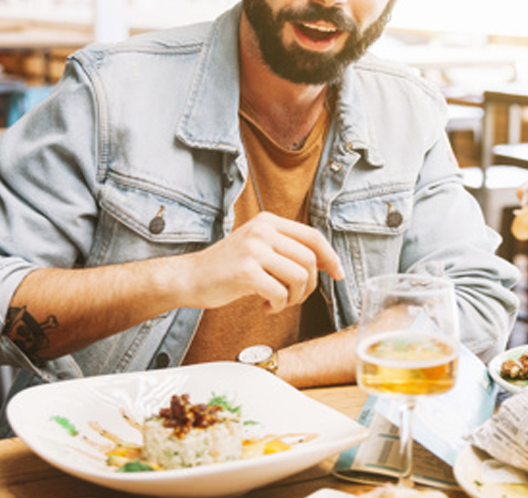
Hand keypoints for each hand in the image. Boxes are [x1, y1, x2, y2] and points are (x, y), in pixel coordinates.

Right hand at [182, 212, 343, 312]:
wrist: (190, 277)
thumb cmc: (227, 268)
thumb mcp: (258, 247)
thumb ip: (286, 249)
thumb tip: (326, 264)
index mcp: (268, 221)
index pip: (313, 236)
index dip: (331, 257)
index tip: (338, 274)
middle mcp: (262, 230)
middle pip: (310, 259)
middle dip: (309, 285)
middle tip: (294, 297)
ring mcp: (254, 249)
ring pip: (299, 276)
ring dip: (294, 297)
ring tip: (278, 301)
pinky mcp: (246, 271)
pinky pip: (280, 292)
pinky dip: (278, 305)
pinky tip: (264, 306)